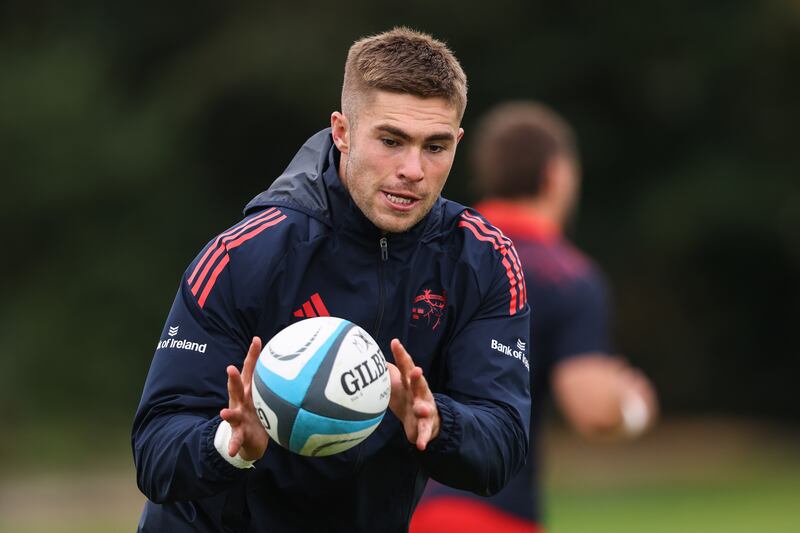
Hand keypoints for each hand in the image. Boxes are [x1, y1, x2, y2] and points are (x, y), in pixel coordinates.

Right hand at [219, 337, 268, 460]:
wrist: (251, 439)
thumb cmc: (259, 412)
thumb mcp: (266, 395)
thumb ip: (276, 381)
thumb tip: (301, 363)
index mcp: (249, 390)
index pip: (250, 369)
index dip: (253, 355)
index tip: (257, 340)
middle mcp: (241, 401)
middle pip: (236, 387)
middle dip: (233, 378)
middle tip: (231, 368)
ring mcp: (239, 417)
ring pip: (232, 414)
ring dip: (228, 414)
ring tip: (224, 413)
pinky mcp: (239, 433)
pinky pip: (236, 439)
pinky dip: (233, 444)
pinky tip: (231, 450)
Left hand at [387, 339, 439, 450]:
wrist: (427, 422)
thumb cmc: (407, 399)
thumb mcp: (397, 385)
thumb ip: (389, 373)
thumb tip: (375, 358)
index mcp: (410, 383)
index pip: (406, 366)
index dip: (401, 354)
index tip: (395, 342)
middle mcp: (420, 393)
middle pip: (419, 383)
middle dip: (418, 377)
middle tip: (417, 370)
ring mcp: (425, 409)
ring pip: (425, 408)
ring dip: (423, 408)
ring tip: (421, 409)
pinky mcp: (426, 426)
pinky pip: (425, 432)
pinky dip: (423, 438)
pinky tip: (421, 446)